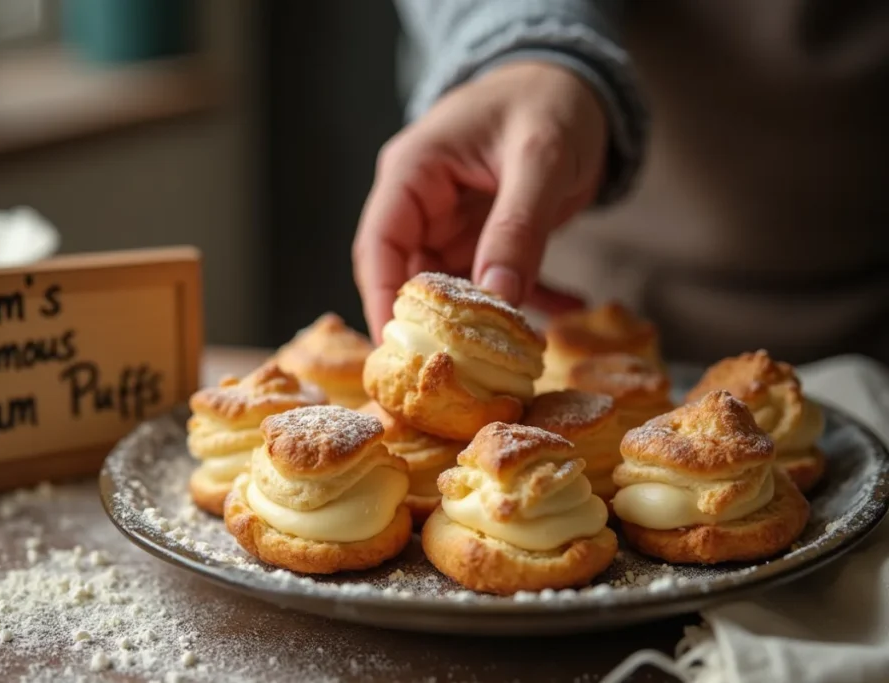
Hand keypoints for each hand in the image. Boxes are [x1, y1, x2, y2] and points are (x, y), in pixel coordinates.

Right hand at [352, 61, 607, 340]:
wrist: (577, 80)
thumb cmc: (550, 100)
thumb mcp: (540, 157)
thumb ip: (518, 225)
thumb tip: (497, 298)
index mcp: (414, 172)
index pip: (379, 244)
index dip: (381, 300)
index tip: (397, 351)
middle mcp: (424, 201)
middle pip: (407, 274)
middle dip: (429, 324)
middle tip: (453, 371)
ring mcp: (454, 221)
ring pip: (450, 287)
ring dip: (478, 322)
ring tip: (513, 354)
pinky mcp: (486, 234)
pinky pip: (494, 278)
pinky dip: (525, 299)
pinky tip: (564, 312)